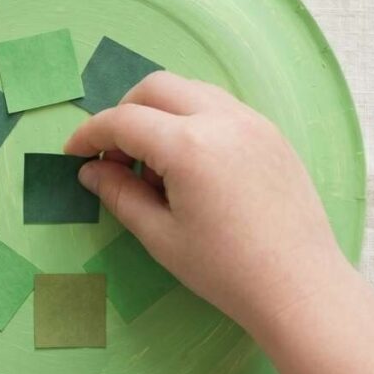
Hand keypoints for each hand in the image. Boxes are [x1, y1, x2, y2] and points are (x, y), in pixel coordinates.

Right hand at [64, 72, 350, 334]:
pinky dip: (192, 119)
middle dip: (124, 113)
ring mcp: (252, 121)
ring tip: (155, 166)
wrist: (300, 286)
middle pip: (155, 87)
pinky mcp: (271, 133)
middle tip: (114, 156)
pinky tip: (191, 166)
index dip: (89, 134)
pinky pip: (220, 107)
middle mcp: (222, 119)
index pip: (123, 120)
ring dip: (160, 113)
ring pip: (190, 90)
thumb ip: (121, 194)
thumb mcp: (161, 237)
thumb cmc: (226, 270)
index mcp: (189, 145)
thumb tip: (91, 170)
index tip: (73, 154)